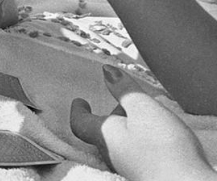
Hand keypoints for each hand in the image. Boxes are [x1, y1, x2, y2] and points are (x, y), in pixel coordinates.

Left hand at [71, 65, 216, 180]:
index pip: (80, 123)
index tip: (80, 101)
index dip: (78, 111)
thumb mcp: (143, 108)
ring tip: (146, 116)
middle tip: (122, 103)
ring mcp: (129, 166)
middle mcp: (112, 154)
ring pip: (122, 142)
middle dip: (113, 115)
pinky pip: (138, 153)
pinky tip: (159, 138)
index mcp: (104, 136)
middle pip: (105, 131)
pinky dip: (143, 140)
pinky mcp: (147, 172)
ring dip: (130, 127)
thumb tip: (107, 71)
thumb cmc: (162, 149)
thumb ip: (124, 89)